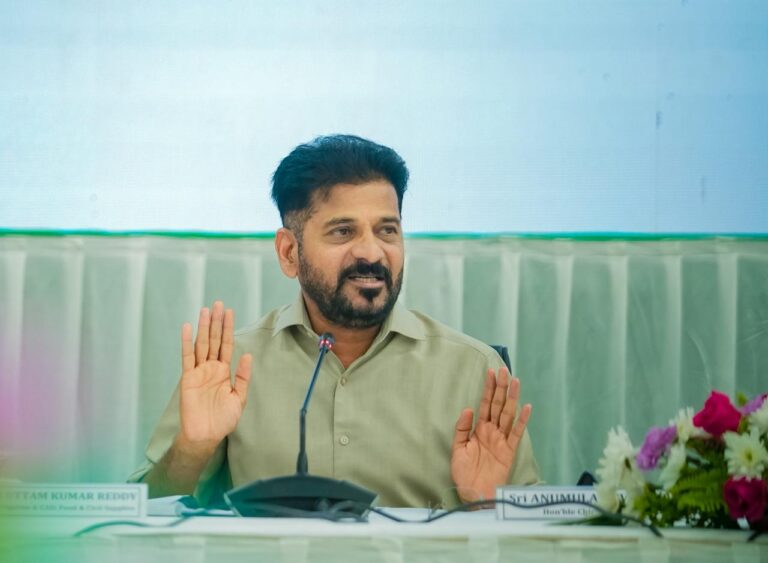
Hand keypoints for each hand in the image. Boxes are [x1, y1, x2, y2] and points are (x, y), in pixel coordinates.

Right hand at [178, 301, 251, 452]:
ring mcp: (198, 372)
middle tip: (218, 303)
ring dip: (203, 327)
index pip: (226, 345)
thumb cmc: (222, 420)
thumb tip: (248, 355)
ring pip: (201, 344)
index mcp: (224, 371)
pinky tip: (187, 328)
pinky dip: (187, 342)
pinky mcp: (187, 378)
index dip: (227, 329)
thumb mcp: (239, 398)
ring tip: (206, 310)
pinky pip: (187, 357)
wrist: (205, 436)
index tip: (230, 312)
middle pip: (213, 340)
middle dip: (216, 322)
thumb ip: (243, 377)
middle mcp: (211, 368)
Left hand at [450, 367, 531, 502]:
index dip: (488, 389)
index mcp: (479, 429)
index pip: (485, 404)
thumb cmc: (464, 474)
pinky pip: (516, 433)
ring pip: (508, 414)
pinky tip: (526, 407)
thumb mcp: (457, 449)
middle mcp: (492, 431)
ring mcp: (501, 440)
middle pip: (498, 405)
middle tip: (504, 370)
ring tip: (515, 381)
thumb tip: (468, 408)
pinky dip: (522, 420)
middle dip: (501, 388)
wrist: (473, 494)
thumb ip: (462, 428)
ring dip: (512, 398)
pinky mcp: (509, 451)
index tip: (490, 372)